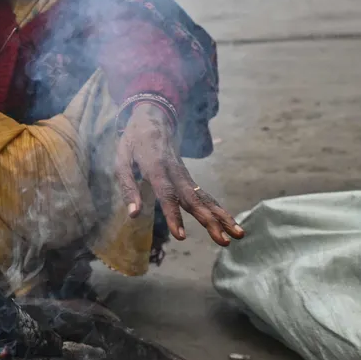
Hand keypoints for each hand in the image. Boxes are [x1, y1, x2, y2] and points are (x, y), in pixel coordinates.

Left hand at [116, 103, 243, 245]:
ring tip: (238, 234)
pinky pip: (204, 195)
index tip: (181, 236)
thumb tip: (133, 215)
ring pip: (205, 197)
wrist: (153, 119)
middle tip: (223, 241)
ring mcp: (185, 175)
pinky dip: (218, 209)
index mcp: (156, 168)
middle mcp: (176, 172)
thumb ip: (128, 188)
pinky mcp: (189, 178)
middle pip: (193, 199)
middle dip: (209, 221)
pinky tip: (230, 223)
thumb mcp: (121, 161)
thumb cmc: (133, 142)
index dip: (174, 215)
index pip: (167, 195)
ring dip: (222, 217)